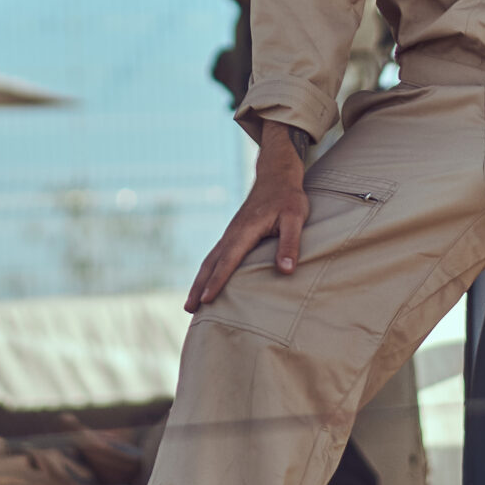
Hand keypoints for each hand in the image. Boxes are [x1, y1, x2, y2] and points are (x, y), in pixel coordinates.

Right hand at [185, 125, 311, 310]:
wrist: (276, 174)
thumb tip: (285, 270)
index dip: (217, 281)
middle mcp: (233, 232)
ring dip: (199, 281)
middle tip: (189, 309)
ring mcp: (231, 233)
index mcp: (245, 230)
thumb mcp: (295, 217)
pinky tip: (206, 283)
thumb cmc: (288, 197)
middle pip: (211, 263)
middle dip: (199, 286)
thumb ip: (290, 243)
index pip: (228, 260)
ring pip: (210, 260)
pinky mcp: (234, 234)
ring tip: (191, 305)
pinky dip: (207, 272)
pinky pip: (216, 256)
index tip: (206, 300)